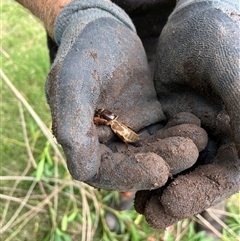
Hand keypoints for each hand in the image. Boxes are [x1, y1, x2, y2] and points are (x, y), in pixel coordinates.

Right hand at [45, 0, 206, 190]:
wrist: (102, 32)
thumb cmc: (82, 53)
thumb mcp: (72, 81)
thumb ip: (71, 123)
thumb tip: (83, 170)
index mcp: (80, 139)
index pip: (102, 172)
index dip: (128, 176)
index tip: (158, 170)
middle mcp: (103, 141)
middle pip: (132, 165)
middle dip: (161, 162)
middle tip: (188, 152)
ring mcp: (124, 131)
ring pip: (150, 151)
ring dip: (174, 149)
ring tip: (196, 138)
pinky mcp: (143, 118)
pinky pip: (161, 133)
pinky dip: (177, 133)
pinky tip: (192, 125)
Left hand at [134, 0, 239, 227]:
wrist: (196, 23)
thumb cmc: (220, 38)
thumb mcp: (233, 70)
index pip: (226, 176)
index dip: (200, 193)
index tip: (171, 204)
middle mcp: (222, 138)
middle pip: (199, 179)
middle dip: (175, 198)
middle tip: (150, 216)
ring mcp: (196, 133)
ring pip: (178, 169)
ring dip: (158, 187)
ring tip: (138, 205)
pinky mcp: (174, 125)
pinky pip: (160, 150)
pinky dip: (148, 165)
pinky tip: (132, 178)